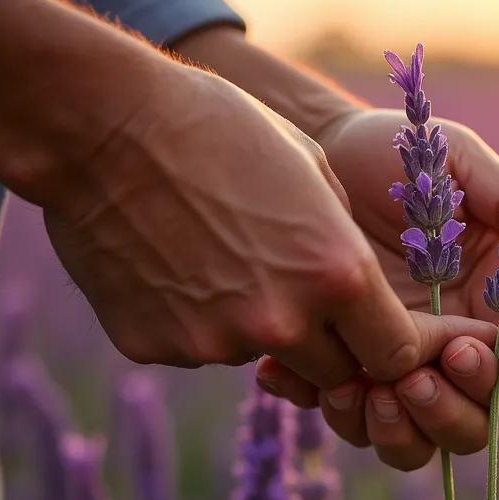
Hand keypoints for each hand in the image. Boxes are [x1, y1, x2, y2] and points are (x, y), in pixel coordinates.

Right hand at [0, 0, 494, 386]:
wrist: (102, 125)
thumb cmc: (222, 129)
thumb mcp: (315, 173)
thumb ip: (343, 245)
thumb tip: (356, 295)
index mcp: (337, 274)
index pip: (396, 355)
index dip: (396, 350)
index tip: (384, 335)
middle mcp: (283, 321)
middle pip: (333, 373)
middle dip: (331, 347)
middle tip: (302, 296)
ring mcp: (214, 343)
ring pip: (260, 357)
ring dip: (257, 327)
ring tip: (222, 255)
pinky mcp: (155, 348)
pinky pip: (196, 348)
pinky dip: (195, 320)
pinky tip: (173, 261)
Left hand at [258, 108, 498, 469]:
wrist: (310, 156)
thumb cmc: (395, 152)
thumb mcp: (452, 159)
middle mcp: (476, 334)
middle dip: (475, 397)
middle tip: (434, 365)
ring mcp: (421, 363)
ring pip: (442, 435)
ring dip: (419, 427)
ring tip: (380, 389)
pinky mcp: (365, 378)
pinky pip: (370, 427)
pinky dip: (352, 420)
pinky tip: (323, 384)